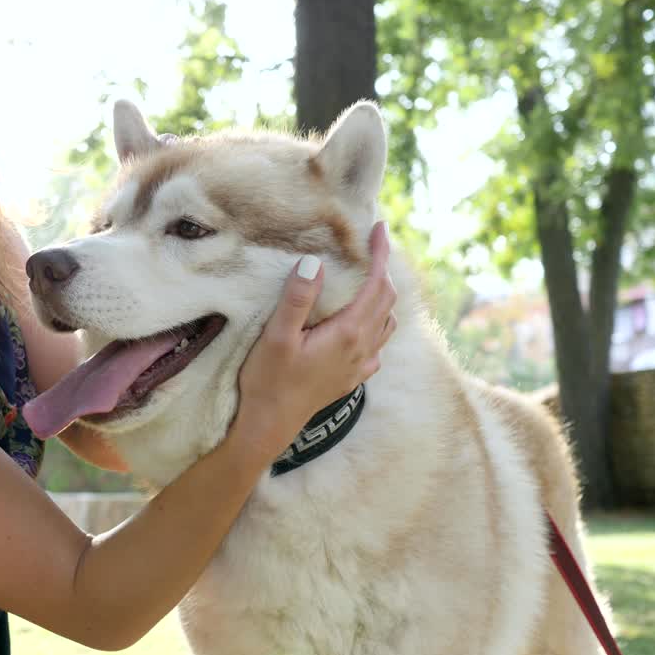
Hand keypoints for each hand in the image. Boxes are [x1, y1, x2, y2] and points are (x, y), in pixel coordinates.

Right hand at [231, 221, 396, 461]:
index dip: (381, 254)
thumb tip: (314, 263)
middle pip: (386, 300)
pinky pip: (377, 345)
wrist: (269, 426)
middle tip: (371, 247)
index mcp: (348, 333)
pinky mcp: (351, 378)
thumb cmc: (268, 381)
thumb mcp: (277, 336)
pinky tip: (361, 325)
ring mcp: (359, 366)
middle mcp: (362, 348)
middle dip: (383, 270)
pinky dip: (377, 324)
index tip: (378, 228)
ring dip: (382, 297)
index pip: (376, 284)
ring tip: (368, 279)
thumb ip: (297, 299)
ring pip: (386, 323)